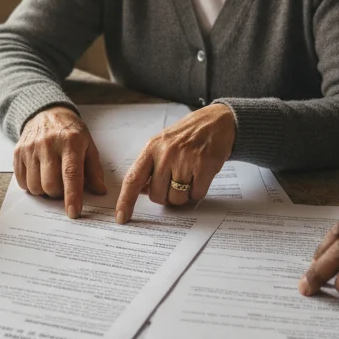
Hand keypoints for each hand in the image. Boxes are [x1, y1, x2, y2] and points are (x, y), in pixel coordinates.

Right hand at [15, 106, 106, 218]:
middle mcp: (48, 145)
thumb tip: (100, 191)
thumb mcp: (88, 145)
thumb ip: (94, 169)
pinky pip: (22, 182)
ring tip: (51, 180)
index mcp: (70, 142)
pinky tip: (39, 175)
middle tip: (63, 188)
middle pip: (50, 184)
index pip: (71, 174)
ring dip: (44, 191)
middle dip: (58, 194)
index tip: (74, 213)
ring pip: (35, 186)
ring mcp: (30, 148)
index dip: (73, 196)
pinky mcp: (18, 152)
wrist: (46, 113)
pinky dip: (31, 185)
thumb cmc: (70, 132)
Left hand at [115, 104, 236, 222]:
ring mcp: (185, 160)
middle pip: (157, 195)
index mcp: (151, 148)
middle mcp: (166, 154)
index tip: (121, 218)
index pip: (133, 179)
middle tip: (175, 182)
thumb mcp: (163, 144)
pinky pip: (196, 194)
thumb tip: (141, 191)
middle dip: (166, 196)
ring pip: (177, 198)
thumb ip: (151, 166)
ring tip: (189, 177)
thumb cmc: (187, 134)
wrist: (216, 121)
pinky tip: (201, 176)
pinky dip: (198, 191)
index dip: (125, 201)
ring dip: (184, 195)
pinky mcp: (204, 166)